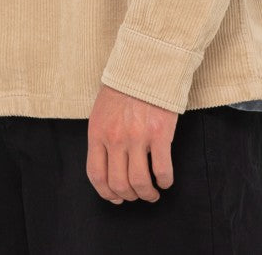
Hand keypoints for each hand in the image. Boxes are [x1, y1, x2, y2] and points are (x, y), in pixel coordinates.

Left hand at [86, 84, 177, 203]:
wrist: (145, 64)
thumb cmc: (124, 87)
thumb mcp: (102, 110)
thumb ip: (102, 136)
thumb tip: (107, 163)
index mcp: (98, 132)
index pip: (96, 174)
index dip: (106, 193)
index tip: (115, 198)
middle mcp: (115, 138)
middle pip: (118, 183)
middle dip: (129, 196)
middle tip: (137, 195)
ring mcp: (137, 136)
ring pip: (139, 182)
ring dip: (147, 194)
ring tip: (152, 193)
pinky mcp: (159, 133)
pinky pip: (162, 169)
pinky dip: (165, 181)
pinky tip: (165, 180)